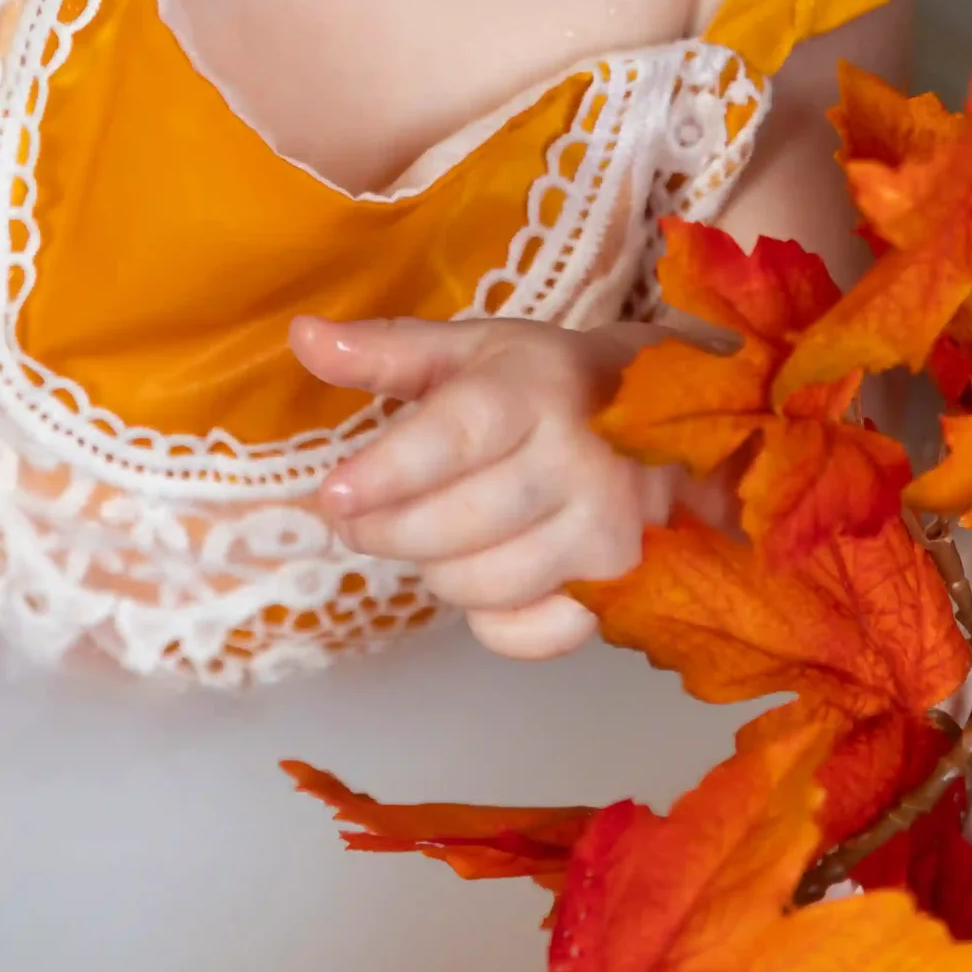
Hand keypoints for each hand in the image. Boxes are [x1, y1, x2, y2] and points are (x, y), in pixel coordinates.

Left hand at [294, 314, 663, 661]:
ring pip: (483, 586)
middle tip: (359, 518)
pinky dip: (495, 619)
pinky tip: (489, 577)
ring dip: (437, 571)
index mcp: (533, 390)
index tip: (331, 495)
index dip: (387, 473)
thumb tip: (301, 337)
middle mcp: (577, 460)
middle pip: (456, 527)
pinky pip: (531, 634)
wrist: (669, 417)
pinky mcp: (622, 584)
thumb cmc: (548, 382)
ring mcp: (606, 530)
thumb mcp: (472, 349)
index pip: (454, 438)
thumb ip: (387, 352)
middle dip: (386, 531)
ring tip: (435, 536)